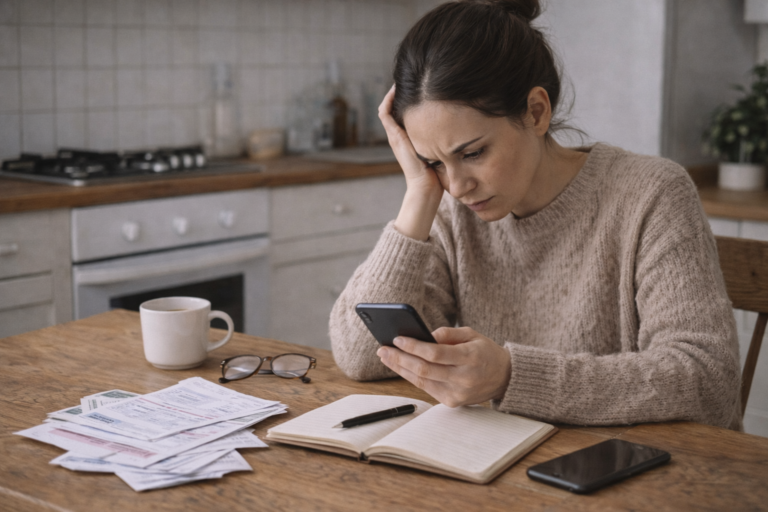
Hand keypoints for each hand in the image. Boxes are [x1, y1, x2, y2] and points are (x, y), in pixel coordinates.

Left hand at [376, 326, 511, 406]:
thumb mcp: (472, 334)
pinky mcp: (453, 402)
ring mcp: (458, 393)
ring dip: (401, 369)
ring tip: (386, 357)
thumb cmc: (485, 351)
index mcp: (471, 358)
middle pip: (424, 369)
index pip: (435, 353)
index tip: (397, 339)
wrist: (504, 377)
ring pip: (422, 381)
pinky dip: (412, 377)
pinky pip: (427, 389)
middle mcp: (464, 379)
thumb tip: (424, 336)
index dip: (414, 347)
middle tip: (382, 349)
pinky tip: (401, 367)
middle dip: (400, 359)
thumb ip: (449, 333)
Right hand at [378, 85, 443, 240]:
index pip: (407, 110)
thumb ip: (452, 137)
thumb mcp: (446, 149)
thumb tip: (472, 121)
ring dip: (395, 91)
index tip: (425, 81)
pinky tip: (397, 86)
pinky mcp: (395, 137)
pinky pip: (386, 113)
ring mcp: (396, 135)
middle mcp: (401, 134)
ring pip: (389, 106)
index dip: (414, 95)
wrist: (427, 189)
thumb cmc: (440, 174)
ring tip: (405, 74)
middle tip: (414, 73)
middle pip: (396, 105)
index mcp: (412, 136)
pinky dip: (389, 99)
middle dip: (405, 89)